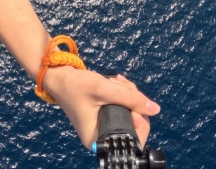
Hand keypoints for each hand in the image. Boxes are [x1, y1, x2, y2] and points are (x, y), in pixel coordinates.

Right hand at [42, 67, 159, 148]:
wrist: (59, 76)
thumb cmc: (75, 86)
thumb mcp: (103, 89)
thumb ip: (130, 98)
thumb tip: (155, 109)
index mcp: (99, 139)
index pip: (132, 140)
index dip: (140, 121)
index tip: (134, 104)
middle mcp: (102, 136)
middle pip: (134, 123)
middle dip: (133, 101)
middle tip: (123, 86)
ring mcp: (104, 125)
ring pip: (130, 111)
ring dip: (127, 93)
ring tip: (116, 81)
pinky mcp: (105, 114)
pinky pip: (122, 105)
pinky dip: (122, 93)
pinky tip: (115, 82)